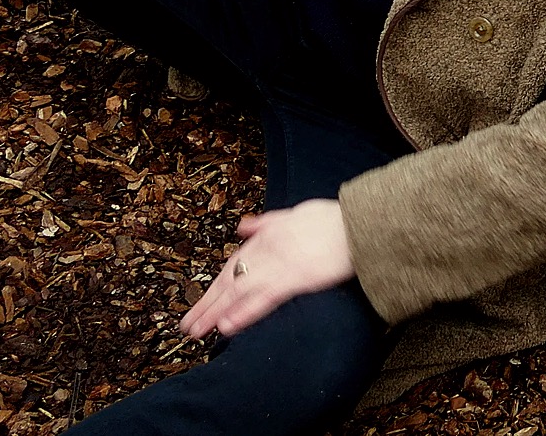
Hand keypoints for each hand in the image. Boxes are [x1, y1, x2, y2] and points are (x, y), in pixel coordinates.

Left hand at [180, 199, 353, 339]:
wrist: (358, 222)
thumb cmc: (330, 220)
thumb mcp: (292, 214)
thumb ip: (265, 223)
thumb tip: (243, 226)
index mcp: (265, 238)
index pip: (232, 266)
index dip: (214, 288)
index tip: (200, 304)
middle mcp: (266, 252)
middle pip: (229, 281)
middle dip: (207, 305)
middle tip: (188, 327)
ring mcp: (278, 265)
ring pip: (239, 292)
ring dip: (216, 312)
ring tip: (198, 331)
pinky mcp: (295, 278)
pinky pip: (264, 299)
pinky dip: (245, 312)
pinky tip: (228, 326)